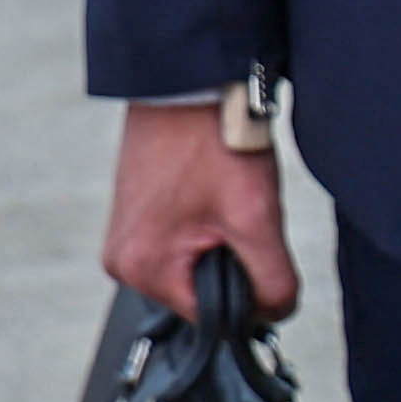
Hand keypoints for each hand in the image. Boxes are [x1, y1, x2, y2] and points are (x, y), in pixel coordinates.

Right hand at [104, 97, 295, 317]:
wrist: (189, 85)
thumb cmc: (213, 143)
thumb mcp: (256, 217)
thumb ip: (271, 278)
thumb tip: (277, 311)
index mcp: (141, 269)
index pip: (211, 316)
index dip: (251, 295)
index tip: (265, 255)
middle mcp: (124, 261)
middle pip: (204, 292)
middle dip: (236, 261)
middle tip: (246, 215)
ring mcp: (129, 237)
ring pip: (200, 265)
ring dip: (227, 241)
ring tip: (231, 198)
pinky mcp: (141, 217)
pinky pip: (188, 242)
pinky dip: (214, 225)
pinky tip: (220, 193)